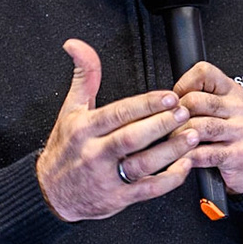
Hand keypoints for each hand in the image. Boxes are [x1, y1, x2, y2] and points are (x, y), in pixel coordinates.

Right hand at [36, 39, 196, 220]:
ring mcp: (106, 178)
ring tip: (191, 136)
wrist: (52, 193)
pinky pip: (147, 190)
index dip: (145, 104)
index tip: (169, 96)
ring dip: (170, 151)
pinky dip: (168, 179)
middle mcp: (94, 153)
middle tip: (184, 112)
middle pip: (131, 138)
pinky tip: (183, 165)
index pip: (117, 113)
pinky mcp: (117, 198)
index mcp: (84, 129)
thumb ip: (83, 76)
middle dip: (161, 124)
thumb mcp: (70, 109)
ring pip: (142, 164)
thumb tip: (76, 45)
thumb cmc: (65, 148)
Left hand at [174, 61, 242, 193]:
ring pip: (197, 127)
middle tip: (166, 124)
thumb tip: (166, 102)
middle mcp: (237, 107)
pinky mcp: (238, 154)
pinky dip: (187, 156)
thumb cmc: (232, 131)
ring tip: (171, 141)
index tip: (176, 99)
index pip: (203, 73)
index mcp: (231, 90)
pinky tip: (182, 157)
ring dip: (177, 136)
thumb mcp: (222, 106)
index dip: (183, 84)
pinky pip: (204, 154)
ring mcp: (239, 130)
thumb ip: (200, 97)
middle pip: (194, 101)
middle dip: (174, 115)